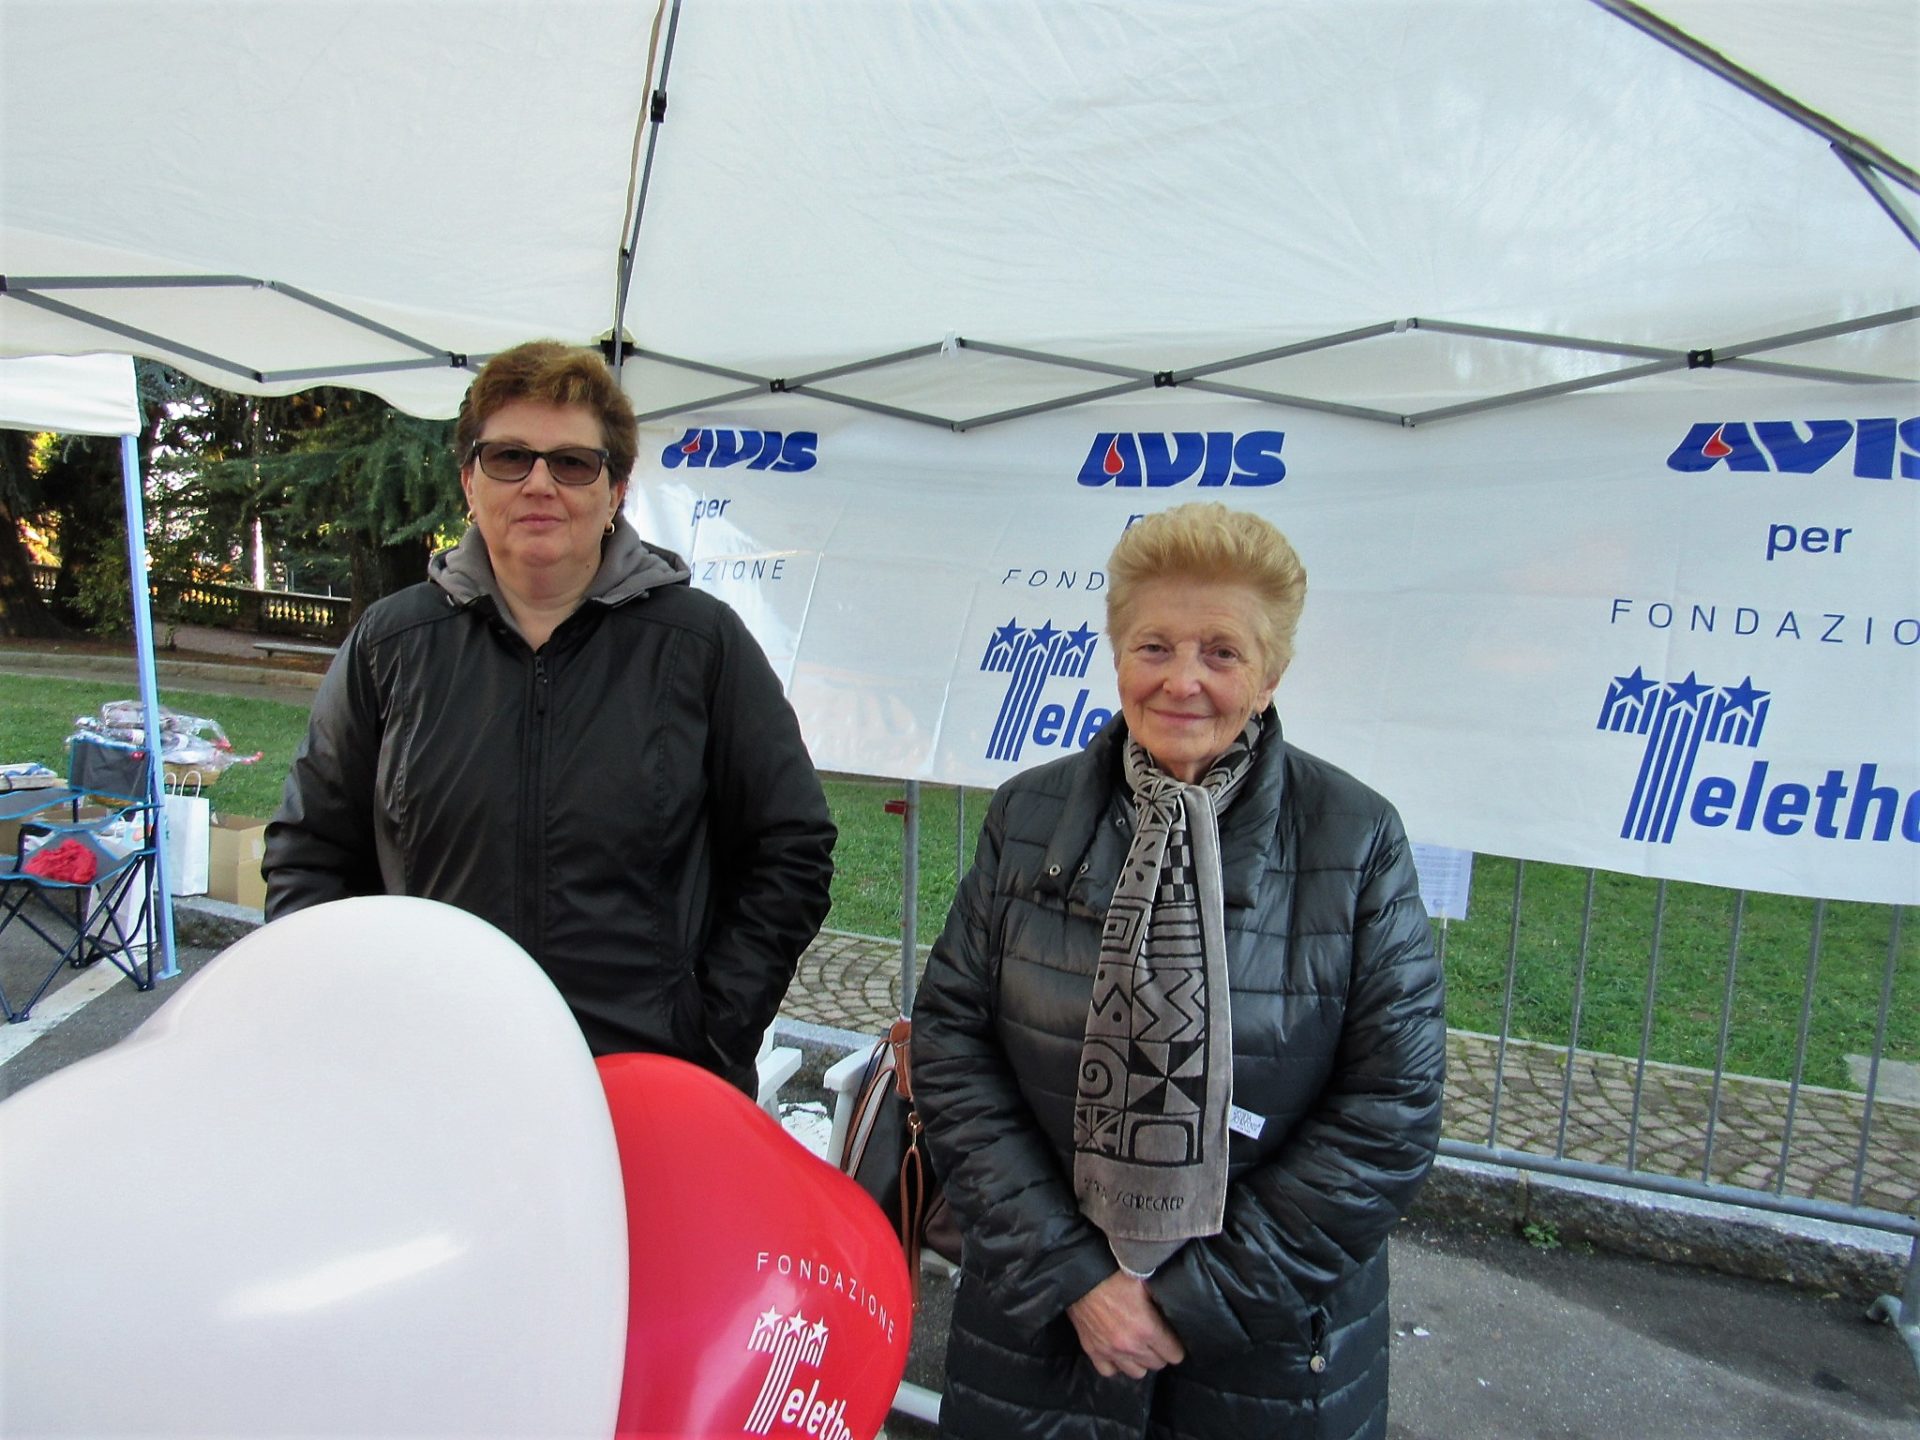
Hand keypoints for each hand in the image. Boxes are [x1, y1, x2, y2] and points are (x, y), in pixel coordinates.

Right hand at [1066, 1272, 1185, 1378]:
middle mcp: (1129, 1345)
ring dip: (1140, 1360)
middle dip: (1161, 1352)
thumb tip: (1175, 1308)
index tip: (1174, 1338)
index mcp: (1146, 1328)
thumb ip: (1162, 1299)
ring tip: (1139, 1346)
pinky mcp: (1092, 1350)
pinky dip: (1116, 1364)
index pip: (1174, 1354)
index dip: (1176, 1345)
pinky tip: (1119, 1351)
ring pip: (1136, 1372)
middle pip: (1157, 1364)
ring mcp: (1109, 1350)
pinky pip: (1109, 1371)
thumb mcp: (1146, 1281)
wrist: (1080, 1273)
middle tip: (1157, 1339)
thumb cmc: (1113, 1273)